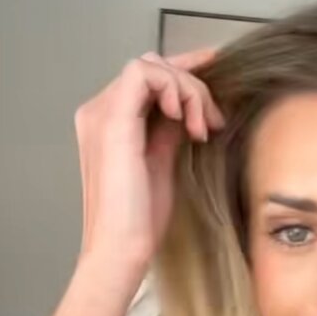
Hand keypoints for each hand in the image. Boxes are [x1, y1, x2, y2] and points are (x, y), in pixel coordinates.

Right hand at [75, 47, 224, 277]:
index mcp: (108, 123)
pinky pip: (144, 74)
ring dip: (187, 89)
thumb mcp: (161, 163)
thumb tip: (189, 110)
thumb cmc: (140, 220)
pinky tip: (186, 118)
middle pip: (151, 67)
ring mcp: (101, 113)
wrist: (121, 249)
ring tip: (202, 127)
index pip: (146, 79)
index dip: (184, 72)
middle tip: (213, 121)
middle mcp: (98, 112)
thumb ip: (168, 131)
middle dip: (192, 86)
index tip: (218, 71)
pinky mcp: (112, 120)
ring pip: (150, 66)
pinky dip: (172, 87)